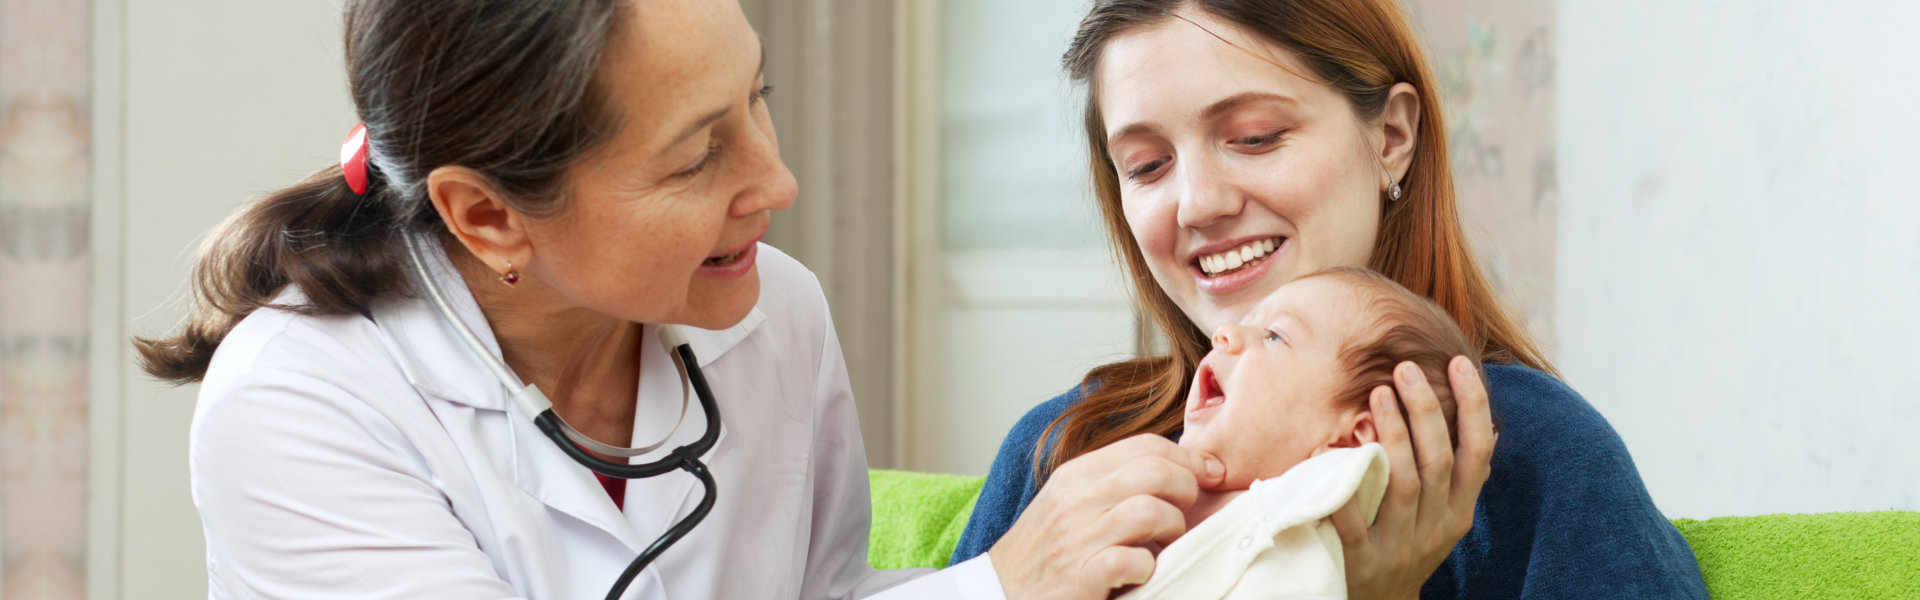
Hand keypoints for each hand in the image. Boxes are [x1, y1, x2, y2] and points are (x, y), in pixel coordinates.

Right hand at [987, 434, 1226, 599]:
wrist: (997, 592)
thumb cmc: (1043, 550)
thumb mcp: (1070, 501)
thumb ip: (1112, 481)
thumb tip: (1176, 467)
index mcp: (1077, 474)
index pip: (1146, 445)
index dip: (1189, 457)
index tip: (1209, 473)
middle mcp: (1077, 500)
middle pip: (1155, 472)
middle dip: (1187, 490)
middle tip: (1187, 513)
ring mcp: (1077, 539)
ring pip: (1151, 511)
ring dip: (1172, 529)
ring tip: (1165, 544)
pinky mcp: (1080, 577)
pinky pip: (1132, 561)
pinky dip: (1147, 567)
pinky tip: (1143, 572)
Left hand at [1332, 356, 1494, 599]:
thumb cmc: (1412, 548)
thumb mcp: (1446, 518)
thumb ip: (1460, 478)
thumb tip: (1488, 424)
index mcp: (1459, 512)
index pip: (1479, 453)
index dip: (1474, 408)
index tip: (1461, 364)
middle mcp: (1436, 527)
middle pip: (1439, 461)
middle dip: (1426, 410)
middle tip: (1406, 368)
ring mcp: (1401, 546)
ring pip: (1404, 484)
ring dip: (1393, 435)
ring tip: (1378, 393)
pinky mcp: (1363, 562)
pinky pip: (1353, 520)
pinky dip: (1343, 488)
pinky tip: (1328, 453)